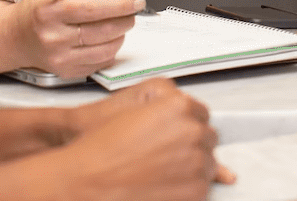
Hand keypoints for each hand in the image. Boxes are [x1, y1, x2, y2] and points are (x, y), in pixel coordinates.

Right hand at [4, 0, 140, 78]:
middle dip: (125, 19)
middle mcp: (53, 38)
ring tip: (120, 24)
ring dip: (121, 35)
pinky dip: (111, 49)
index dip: (117, 5)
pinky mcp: (67, 72)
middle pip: (101, 31)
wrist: (17, 37)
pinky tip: (107, 39)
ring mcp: (60, 59)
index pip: (89, 8)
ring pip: (105, 49)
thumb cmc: (41, 9)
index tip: (136, 1)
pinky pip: (101, 63)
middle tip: (132, 11)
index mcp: (49, 13)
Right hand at [60, 80, 230, 200]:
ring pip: (208, 163)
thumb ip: (169, 105)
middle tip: (164, 154)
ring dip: (192, 166)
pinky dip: (188, 187)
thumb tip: (189, 111)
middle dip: (190, 145)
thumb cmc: (103, 147)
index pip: (200, 113)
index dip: (185, 124)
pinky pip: (203, 186)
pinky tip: (164, 184)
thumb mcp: (135, 109)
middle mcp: (192, 131)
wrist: (88, 180)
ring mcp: (197, 162)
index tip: (174, 134)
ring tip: (161, 171)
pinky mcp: (196, 190)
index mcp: (179, 106)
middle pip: (207, 138)